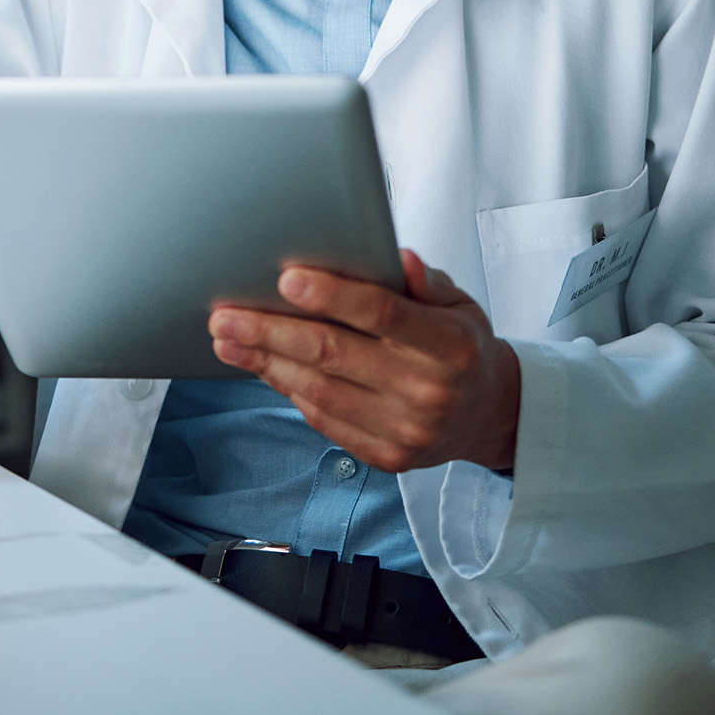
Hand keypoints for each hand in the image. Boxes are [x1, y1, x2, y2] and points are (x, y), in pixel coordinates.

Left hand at [208, 250, 520, 472]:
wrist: (488, 415)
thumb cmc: (462, 347)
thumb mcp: (460, 304)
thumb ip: (426, 281)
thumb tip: (396, 256)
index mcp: (450, 346)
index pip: (384, 314)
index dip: (333, 295)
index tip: (286, 278)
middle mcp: (428, 391)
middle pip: (335, 355)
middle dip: (272, 332)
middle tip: (225, 315)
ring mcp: (407, 430)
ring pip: (320, 391)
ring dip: (265, 364)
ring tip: (227, 340)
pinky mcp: (387, 457)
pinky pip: (325, 421)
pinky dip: (288, 391)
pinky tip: (263, 367)